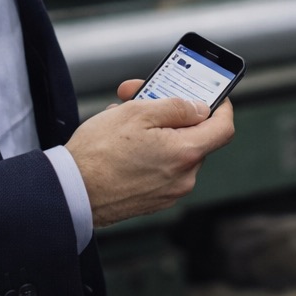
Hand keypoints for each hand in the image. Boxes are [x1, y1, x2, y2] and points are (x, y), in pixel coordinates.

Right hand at [65, 79, 235, 227]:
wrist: (71, 193)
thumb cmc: (99, 152)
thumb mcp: (137, 113)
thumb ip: (176, 107)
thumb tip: (201, 108)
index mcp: (185, 153)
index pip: (223, 128)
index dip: (221, 106)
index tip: (212, 95)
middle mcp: (183, 177)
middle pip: (194, 137)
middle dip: (172, 113)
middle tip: (143, 97)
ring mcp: (169, 192)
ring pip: (174, 151)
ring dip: (156, 131)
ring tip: (123, 118)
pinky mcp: (153, 200)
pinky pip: (161, 168)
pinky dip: (149, 151)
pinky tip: (123, 142)